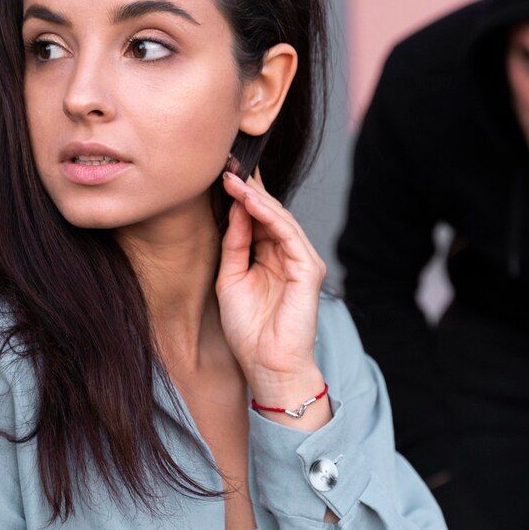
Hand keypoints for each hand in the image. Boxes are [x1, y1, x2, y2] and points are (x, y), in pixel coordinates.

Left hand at [216, 167, 327, 386]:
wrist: (267, 365)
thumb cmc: (249, 331)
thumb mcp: (230, 278)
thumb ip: (234, 244)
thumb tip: (234, 207)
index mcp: (271, 258)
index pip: (258, 219)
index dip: (242, 196)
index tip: (220, 173)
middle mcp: (289, 256)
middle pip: (270, 213)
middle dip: (249, 188)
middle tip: (226, 164)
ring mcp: (301, 261)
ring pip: (280, 218)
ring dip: (255, 197)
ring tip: (233, 177)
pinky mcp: (308, 269)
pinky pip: (288, 233)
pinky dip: (268, 214)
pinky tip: (248, 200)